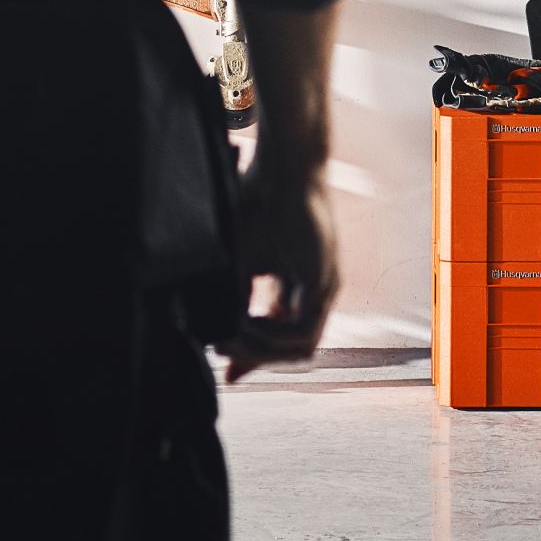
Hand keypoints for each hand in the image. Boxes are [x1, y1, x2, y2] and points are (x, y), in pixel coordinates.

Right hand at [221, 162, 336, 381]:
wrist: (281, 169)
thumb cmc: (257, 201)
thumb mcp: (237, 257)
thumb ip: (233, 294)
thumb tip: (215, 330)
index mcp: (295, 282)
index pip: (279, 333)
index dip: (253, 355)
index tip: (227, 372)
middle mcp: (314, 290)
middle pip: (292, 346)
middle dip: (256, 359)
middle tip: (222, 359)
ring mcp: (324, 288)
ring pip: (300, 346)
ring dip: (262, 351)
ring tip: (229, 341)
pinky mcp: (325, 283)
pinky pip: (302, 330)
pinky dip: (272, 336)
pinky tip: (245, 326)